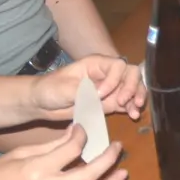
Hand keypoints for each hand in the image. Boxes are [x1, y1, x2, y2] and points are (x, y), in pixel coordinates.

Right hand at [0, 126, 125, 179]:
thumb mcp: (18, 155)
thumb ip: (50, 146)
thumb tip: (74, 133)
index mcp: (38, 170)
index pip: (73, 149)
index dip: (82, 136)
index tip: (83, 130)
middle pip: (90, 174)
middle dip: (108, 158)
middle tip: (118, 148)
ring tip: (123, 173)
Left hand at [28, 56, 146, 122]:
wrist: (42, 104)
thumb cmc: (49, 89)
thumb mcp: (63, 88)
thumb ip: (82, 90)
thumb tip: (101, 94)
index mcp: (96, 64)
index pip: (118, 66)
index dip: (114, 79)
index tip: (101, 94)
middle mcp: (107, 74)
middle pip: (131, 74)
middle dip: (133, 87)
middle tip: (126, 101)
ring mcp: (110, 89)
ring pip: (132, 88)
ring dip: (137, 97)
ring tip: (135, 110)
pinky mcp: (108, 103)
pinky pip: (125, 103)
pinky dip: (131, 108)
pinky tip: (133, 115)